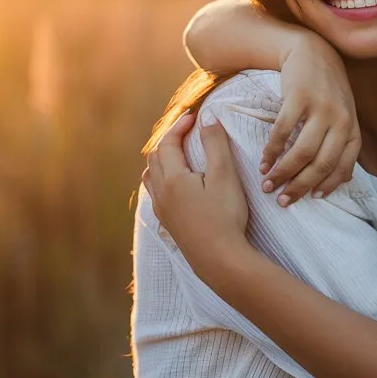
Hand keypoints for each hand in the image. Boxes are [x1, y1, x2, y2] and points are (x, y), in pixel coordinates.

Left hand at [142, 111, 250, 272]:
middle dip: (169, 141)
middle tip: (188, 133)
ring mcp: (162, 211)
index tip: (194, 118)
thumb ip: (215, 144)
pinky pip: (155, 195)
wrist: (219, 259)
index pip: (168, 143)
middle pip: (154, 158)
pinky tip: (176, 187)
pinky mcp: (168, 225)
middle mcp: (161, 194)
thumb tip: (207, 119)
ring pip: (151, 178)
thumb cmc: (225, 216)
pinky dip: (161, 180)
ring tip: (178, 156)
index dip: (180, 126)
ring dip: (161, 161)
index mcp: (173, 178)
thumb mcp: (225, 175)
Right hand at [260, 35, 360, 203]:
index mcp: (353, 129)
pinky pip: (283, 132)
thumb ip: (342, 144)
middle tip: (282, 200)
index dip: (327, 186)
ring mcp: (321, 108)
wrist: (312, 52)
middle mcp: (341, 121)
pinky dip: (272, 151)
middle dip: (300, 187)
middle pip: (321, 165)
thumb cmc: (326, 90)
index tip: (310, 198)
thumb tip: (339, 181)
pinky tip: (263, 161)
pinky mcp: (299, 98)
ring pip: (302, 153)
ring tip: (268, 185)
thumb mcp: (343, 116)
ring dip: (283, 173)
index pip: (343, 167)